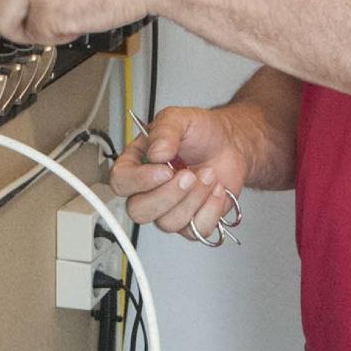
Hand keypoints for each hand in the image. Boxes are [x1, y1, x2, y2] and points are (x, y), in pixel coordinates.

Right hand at [110, 105, 245, 242]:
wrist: (230, 144)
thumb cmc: (202, 133)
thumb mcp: (181, 119)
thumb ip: (164, 131)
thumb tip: (155, 153)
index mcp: (137, 164)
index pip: (120, 182)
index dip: (140, 181)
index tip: (164, 169)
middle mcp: (149, 190)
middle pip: (139, 211)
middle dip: (168, 195)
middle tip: (189, 175)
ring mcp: (169, 208)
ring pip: (168, 223)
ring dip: (194, 199)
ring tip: (208, 175)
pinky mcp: (190, 222)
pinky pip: (195, 230)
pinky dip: (211, 210)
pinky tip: (216, 190)